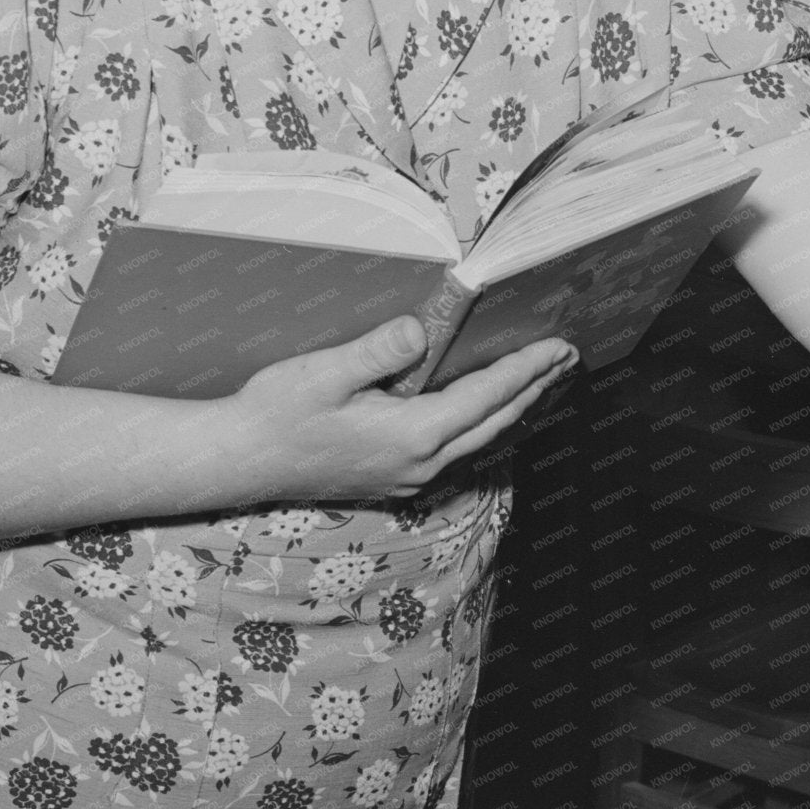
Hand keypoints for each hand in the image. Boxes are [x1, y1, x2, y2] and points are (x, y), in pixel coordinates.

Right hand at [219, 316, 576, 502]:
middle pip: (498, 421)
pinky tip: (494, 414)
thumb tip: (420, 330)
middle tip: (569, 357)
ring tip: (546, 381)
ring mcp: (412, 476)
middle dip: (536, 388)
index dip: (528, 368)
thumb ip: (377, 352)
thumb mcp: (324, 373)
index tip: (560, 346)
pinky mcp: (398, 478)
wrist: (240, 461)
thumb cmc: (277, 412)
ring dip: (518, 409)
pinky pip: (462, 452)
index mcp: (413, 435)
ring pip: (484, 440)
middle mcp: (423, 462)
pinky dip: (489, 426)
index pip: (489, 395)